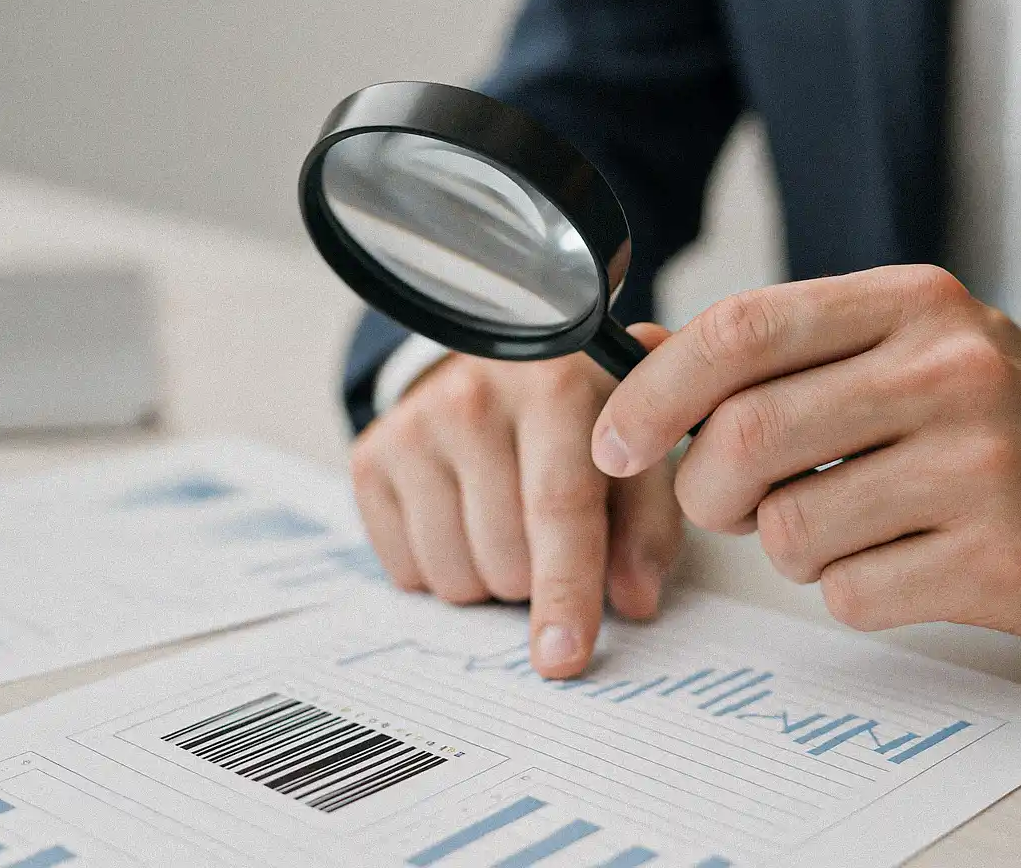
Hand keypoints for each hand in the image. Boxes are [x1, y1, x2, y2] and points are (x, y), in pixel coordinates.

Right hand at [350, 324, 680, 676]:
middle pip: (505, 559)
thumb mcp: (641, 456)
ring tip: (511, 522)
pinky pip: (407, 572)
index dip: (565, 592)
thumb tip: (634, 602)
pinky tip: (466, 516)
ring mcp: (415, 424)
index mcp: (558, 387)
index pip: (558, 509)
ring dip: (491, 580)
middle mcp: (476, 396)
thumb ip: (649, 527)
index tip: (564, 659)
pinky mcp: (371, 455)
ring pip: (453, 577)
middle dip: (537, 583)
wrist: (508, 360)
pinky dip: (445, 570)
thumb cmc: (589, 422)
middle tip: (552, 538)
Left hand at [591, 266, 1020, 638]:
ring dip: (785, 544)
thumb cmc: (987, 410)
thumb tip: (637, 355)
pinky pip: (850, 593)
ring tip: (841, 522)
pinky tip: (899, 557)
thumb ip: (774, 350)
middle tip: (725, 501)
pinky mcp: (999, 559)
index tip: (617, 440)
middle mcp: (950, 371)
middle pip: (748, 436)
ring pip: (791, 531)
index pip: (745, 330)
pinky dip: (846, 587)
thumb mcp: (895, 343)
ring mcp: (981, 467)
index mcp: (911, 304)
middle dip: (705, 488)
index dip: (656, 391)